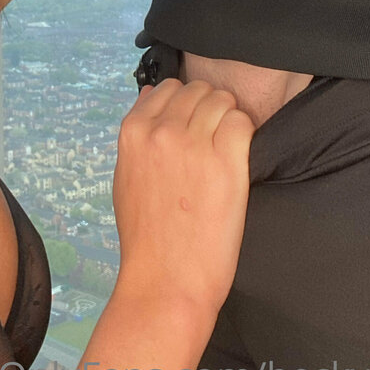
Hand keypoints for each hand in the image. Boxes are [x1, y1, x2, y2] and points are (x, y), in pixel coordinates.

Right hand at [112, 78, 253, 317]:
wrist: (165, 281)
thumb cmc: (145, 236)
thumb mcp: (125, 176)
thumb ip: (138, 134)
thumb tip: (151, 94)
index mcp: (133, 132)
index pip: (168, 88)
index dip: (185, 105)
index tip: (192, 126)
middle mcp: (161, 131)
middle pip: (198, 90)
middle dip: (209, 109)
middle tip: (214, 141)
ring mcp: (194, 144)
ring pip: (223, 100)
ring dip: (229, 119)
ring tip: (227, 151)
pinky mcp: (226, 162)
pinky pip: (242, 122)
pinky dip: (245, 134)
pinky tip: (239, 159)